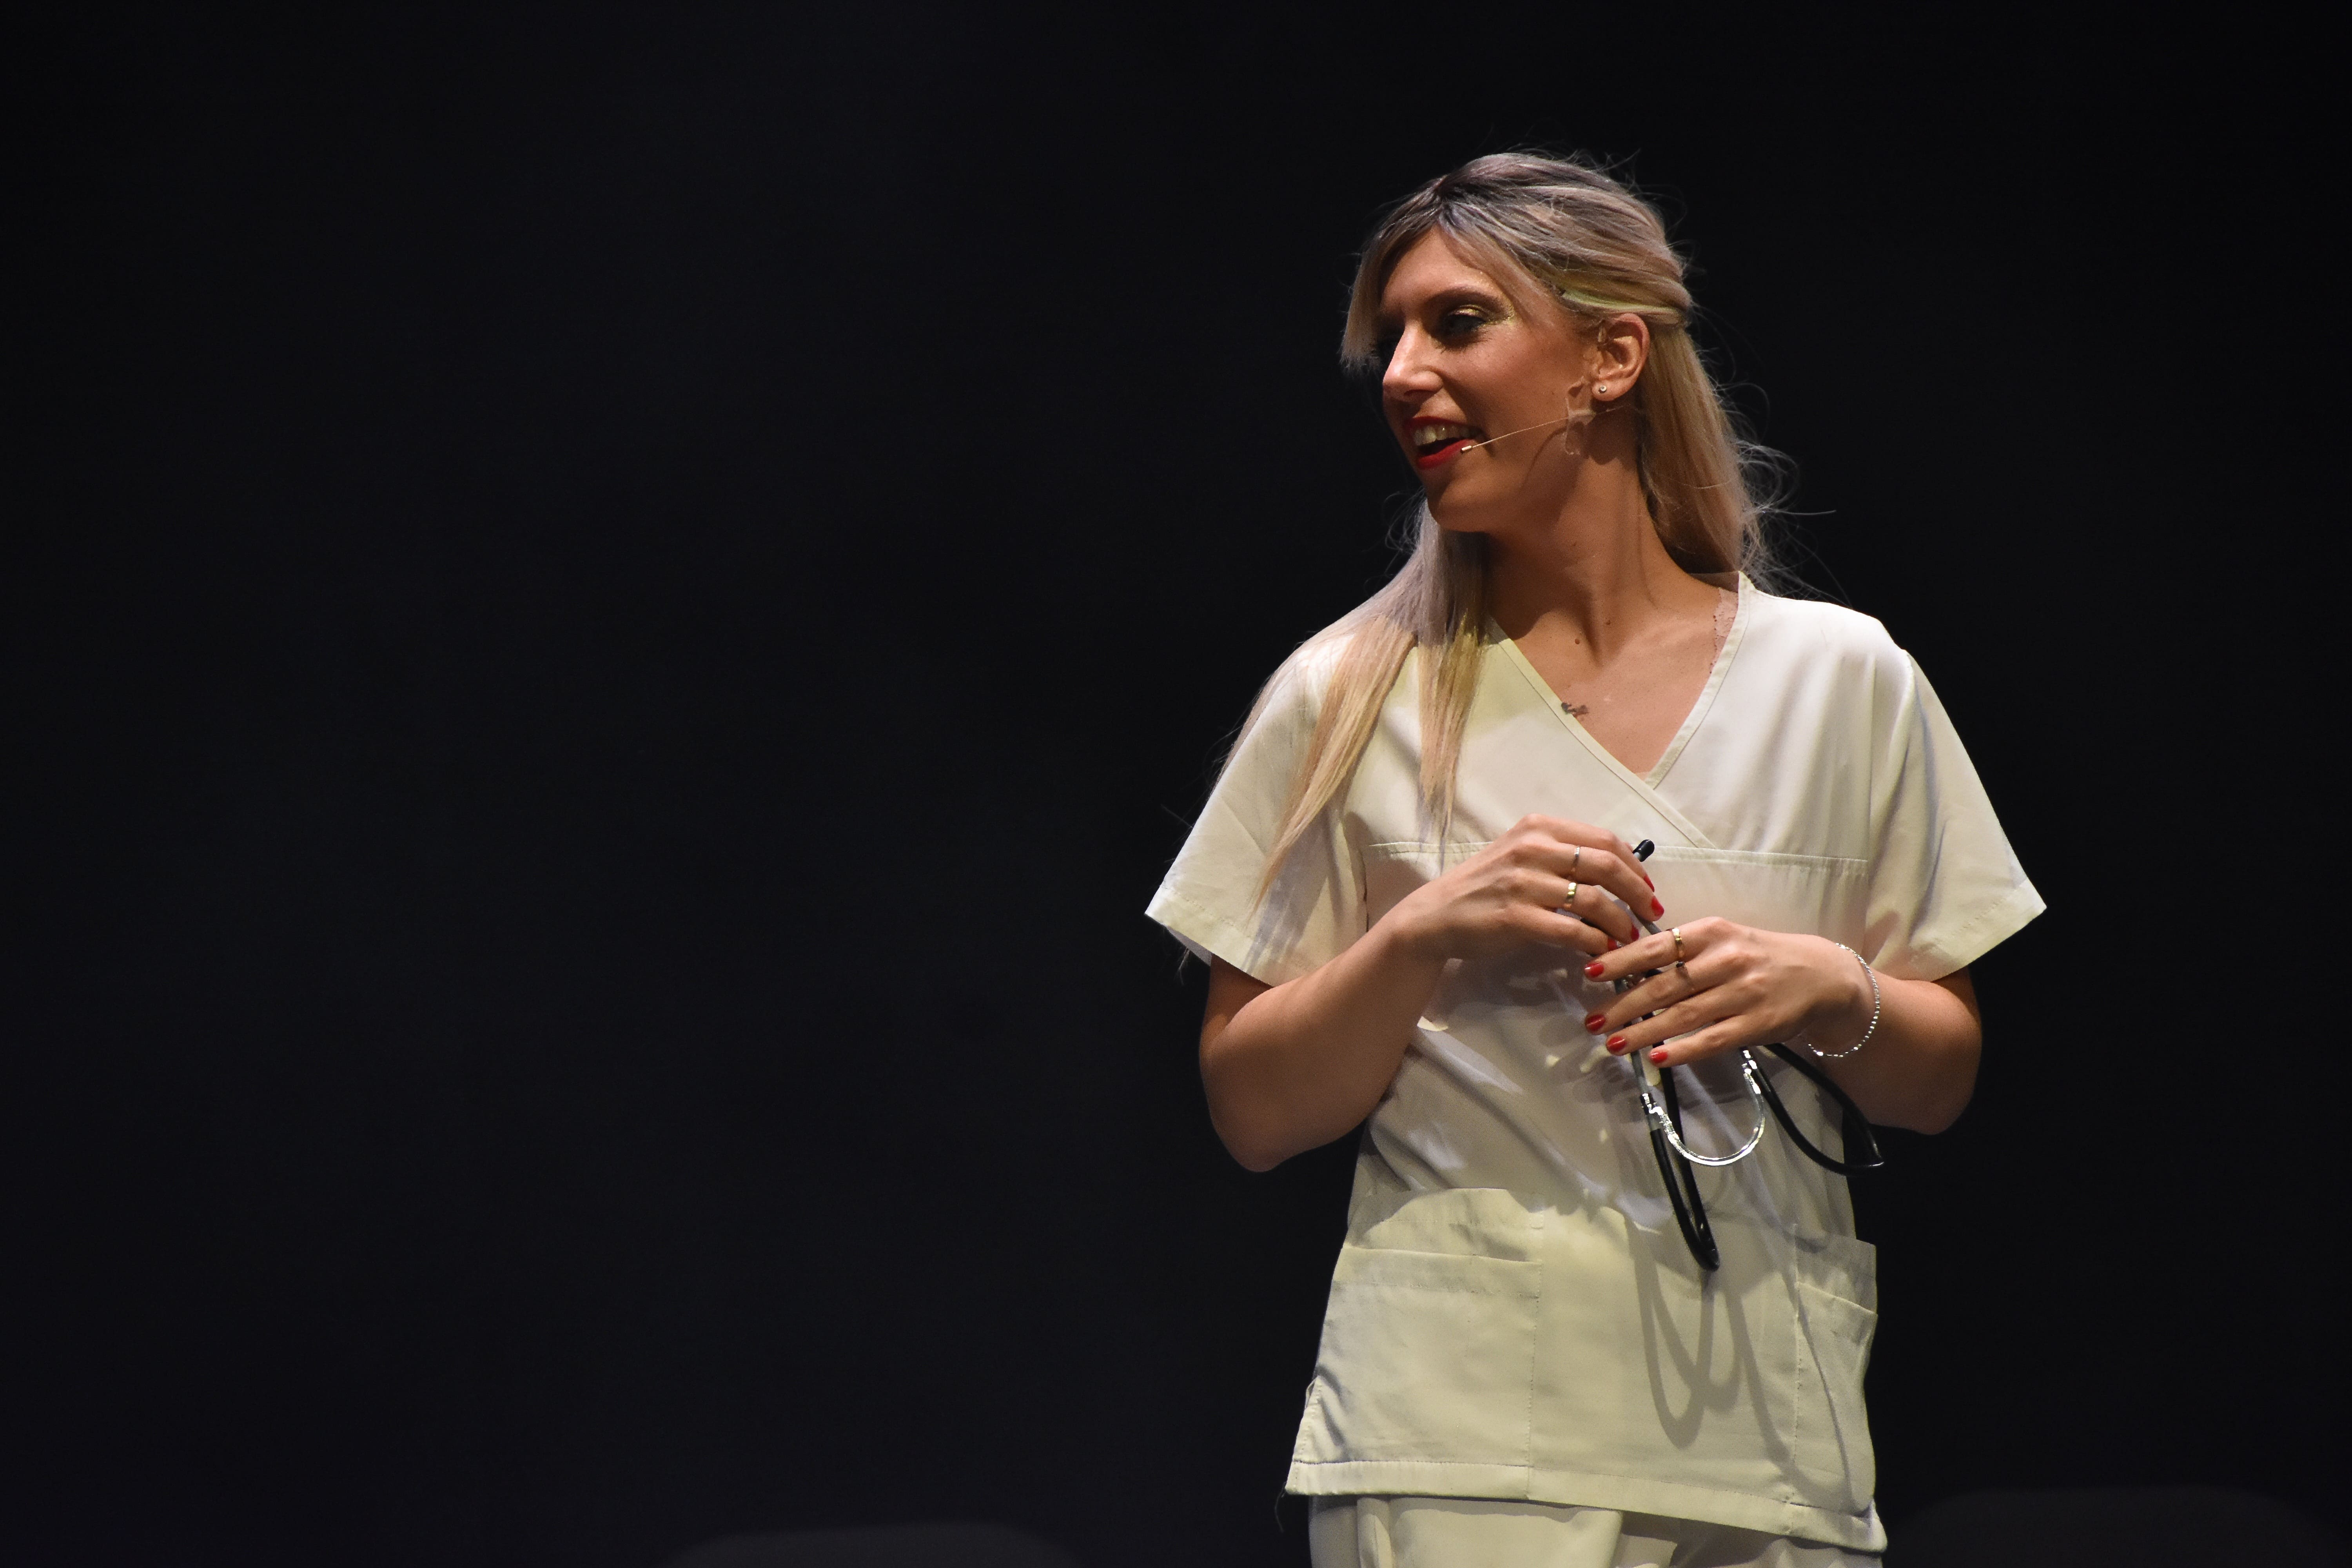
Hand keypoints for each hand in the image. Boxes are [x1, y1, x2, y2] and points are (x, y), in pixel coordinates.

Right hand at [1385, 815, 1664, 964]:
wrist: (1436, 916)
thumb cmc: (1484, 887)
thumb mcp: (1521, 855)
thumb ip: (1562, 855)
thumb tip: (1617, 870)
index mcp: (1538, 828)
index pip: (1605, 840)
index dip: (1636, 866)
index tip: (1648, 889)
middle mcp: (1532, 848)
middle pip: (1606, 864)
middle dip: (1638, 892)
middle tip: (1651, 914)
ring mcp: (1522, 882)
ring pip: (1593, 898)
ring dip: (1620, 921)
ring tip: (1628, 937)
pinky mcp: (1515, 916)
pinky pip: (1571, 930)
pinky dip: (1594, 942)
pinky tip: (1602, 950)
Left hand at [1580, 918, 1869, 1067]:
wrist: (1820, 976)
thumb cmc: (1757, 956)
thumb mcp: (1721, 939)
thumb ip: (1681, 951)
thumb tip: (1627, 966)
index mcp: (1711, 932)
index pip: (1657, 945)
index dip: (1621, 959)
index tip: (1590, 971)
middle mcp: (1726, 960)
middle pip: (1664, 985)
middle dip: (1623, 1004)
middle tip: (1592, 1020)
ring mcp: (1743, 993)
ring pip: (1683, 1015)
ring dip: (1643, 1032)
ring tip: (1613, 1043)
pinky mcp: (1757, 1024)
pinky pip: (1712, 1039)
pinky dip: (1682, 1050)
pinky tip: (1657, 1057)